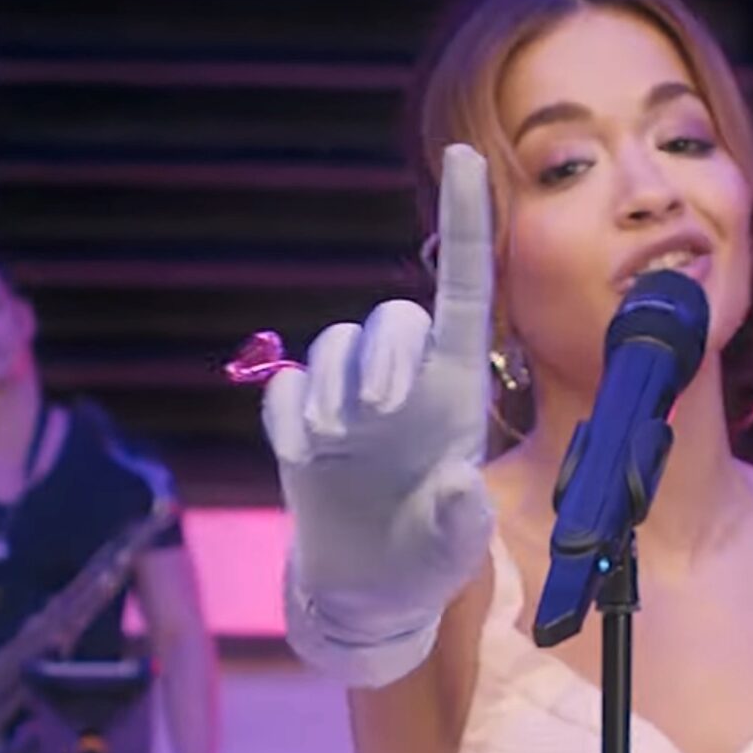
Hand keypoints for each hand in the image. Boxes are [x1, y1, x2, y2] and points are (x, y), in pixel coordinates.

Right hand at [259, 144, 497, 684]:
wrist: (363, 597)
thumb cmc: (425, 565)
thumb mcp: (452, 557)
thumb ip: (460, 524)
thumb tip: (461, 488)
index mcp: (457, 393)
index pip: (465, 291)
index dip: (467, 222)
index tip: (467, 154)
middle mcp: (405, 384)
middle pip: (390, 319)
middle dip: (379, 355)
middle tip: (376, 413)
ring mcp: (349, 401)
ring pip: (333, 346)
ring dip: (331, 388)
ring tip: (335, 445)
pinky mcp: (300, 421)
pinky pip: (285, 387)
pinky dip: (288, 416)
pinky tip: (305, 459)